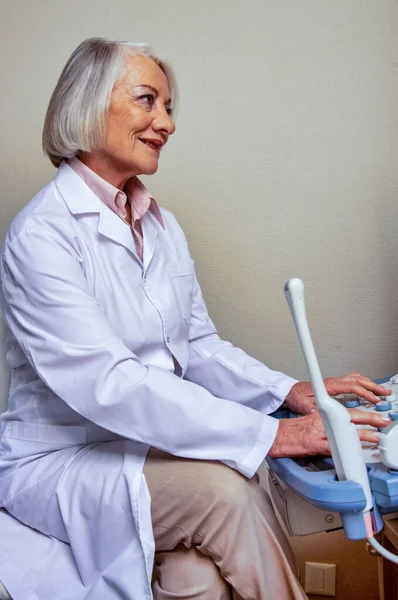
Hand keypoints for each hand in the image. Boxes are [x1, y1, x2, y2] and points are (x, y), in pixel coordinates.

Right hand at [268, 408, 390, 457]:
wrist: (275, 436)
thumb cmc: (291, 431)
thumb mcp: (310, 421)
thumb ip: (326, 423)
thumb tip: (341, 428)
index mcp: (322, 414)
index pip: (346, 411)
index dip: (362, 413)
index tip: (375, 415)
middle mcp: (322, 421)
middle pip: (350, 417)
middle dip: (369, 418)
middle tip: (382, 420)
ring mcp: (320, 433)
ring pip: (345, 431)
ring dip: (363, 434)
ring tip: (376, 437)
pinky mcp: (316, 445)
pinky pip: (334, 447)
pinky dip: (346, 449)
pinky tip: (355, 451)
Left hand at [285, 373, 389, 415]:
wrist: (289, 391)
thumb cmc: (296, 396)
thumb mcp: (303, 405)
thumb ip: (313, 411)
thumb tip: (321, 416)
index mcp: (328, 386)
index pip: (351, 387)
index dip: (364, 393)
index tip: (374, 399)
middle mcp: (333, 382)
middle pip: (357, 380)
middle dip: (373, 386)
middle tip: (385, 393)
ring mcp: (334, 382)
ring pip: (356, 379)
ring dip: (369, 384)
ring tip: (381, 391)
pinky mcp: (334, 385)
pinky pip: (352, 380)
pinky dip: (362, 383)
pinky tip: (367, 388)